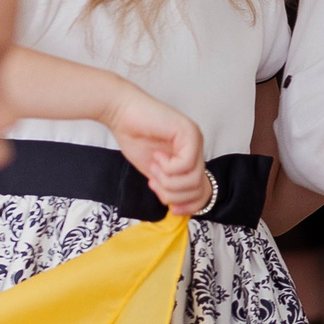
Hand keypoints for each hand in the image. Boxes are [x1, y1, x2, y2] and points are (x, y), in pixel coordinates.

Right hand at [104, 86, 210, 213]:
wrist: (121, 113)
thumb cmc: (134, 137)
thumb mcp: (155, 171)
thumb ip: (168, 185)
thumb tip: (177, 207)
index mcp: (190, 156)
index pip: (203, 190)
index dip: (190, 206)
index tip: (171, 210)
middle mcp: (197, 148)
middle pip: (198, 188)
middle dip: (173, 194)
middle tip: (153, 183)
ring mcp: (195, 139)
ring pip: (194, 179)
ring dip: (168, 181)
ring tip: (153, 169)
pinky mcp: (189, 132)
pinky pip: (185, 165)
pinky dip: (167, 168)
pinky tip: (156, 157)